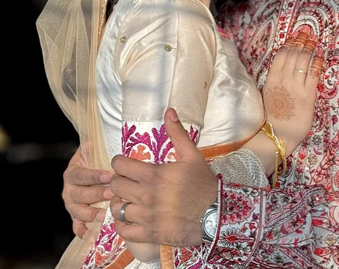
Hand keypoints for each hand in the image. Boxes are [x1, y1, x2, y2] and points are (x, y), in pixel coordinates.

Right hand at [63, 146, 112, 237]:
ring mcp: (72, 205)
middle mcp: (69, 190)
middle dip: (95, 194)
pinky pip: (76, 226)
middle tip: (110, 193)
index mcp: (72, 174)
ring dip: (91, 213)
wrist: (89, 176)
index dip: (93, 175)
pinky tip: (90, 234)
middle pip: (79, 194)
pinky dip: (82, 231)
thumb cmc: (95, 164)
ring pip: (78, 211)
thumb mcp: (93, 153)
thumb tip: (93, 141)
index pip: (81, 175)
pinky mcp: (76, 217)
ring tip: (104, 214)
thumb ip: (92, 148)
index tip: (109, 175)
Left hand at [109, 108, 216, 246]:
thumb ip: (178, 134)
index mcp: (154, 175)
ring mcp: (145, 216)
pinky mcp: (148, 234)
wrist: (216, 216)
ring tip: (129, 200)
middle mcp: (145, 195)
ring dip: (120, 203)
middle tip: (128, 182)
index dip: (120, 163)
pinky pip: (122, 230)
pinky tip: (130, 218)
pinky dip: (122, 224)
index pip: (119, 166)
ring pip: (116, 208)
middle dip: (119, 181)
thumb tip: (169, 111)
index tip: (126, 165)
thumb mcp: (193, 156)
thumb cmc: (204, 185)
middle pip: (115, 186)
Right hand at [263, 27, 323, 153]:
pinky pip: (314, 73)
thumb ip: (276, 79)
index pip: (281, 55)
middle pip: (294, 54)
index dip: (290, 42)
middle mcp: (283, 80)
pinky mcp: (308, 95)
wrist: (278, 135)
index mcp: (271, 79)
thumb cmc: (274, 116)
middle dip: (302, 40)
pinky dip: (318, 60)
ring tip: (314, 39)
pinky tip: (321, 53)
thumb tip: (284, 64)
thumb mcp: (269, 93)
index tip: (296, 35)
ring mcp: (296, 87)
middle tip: (307, 31)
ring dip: (310, 47)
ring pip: (304, 60)